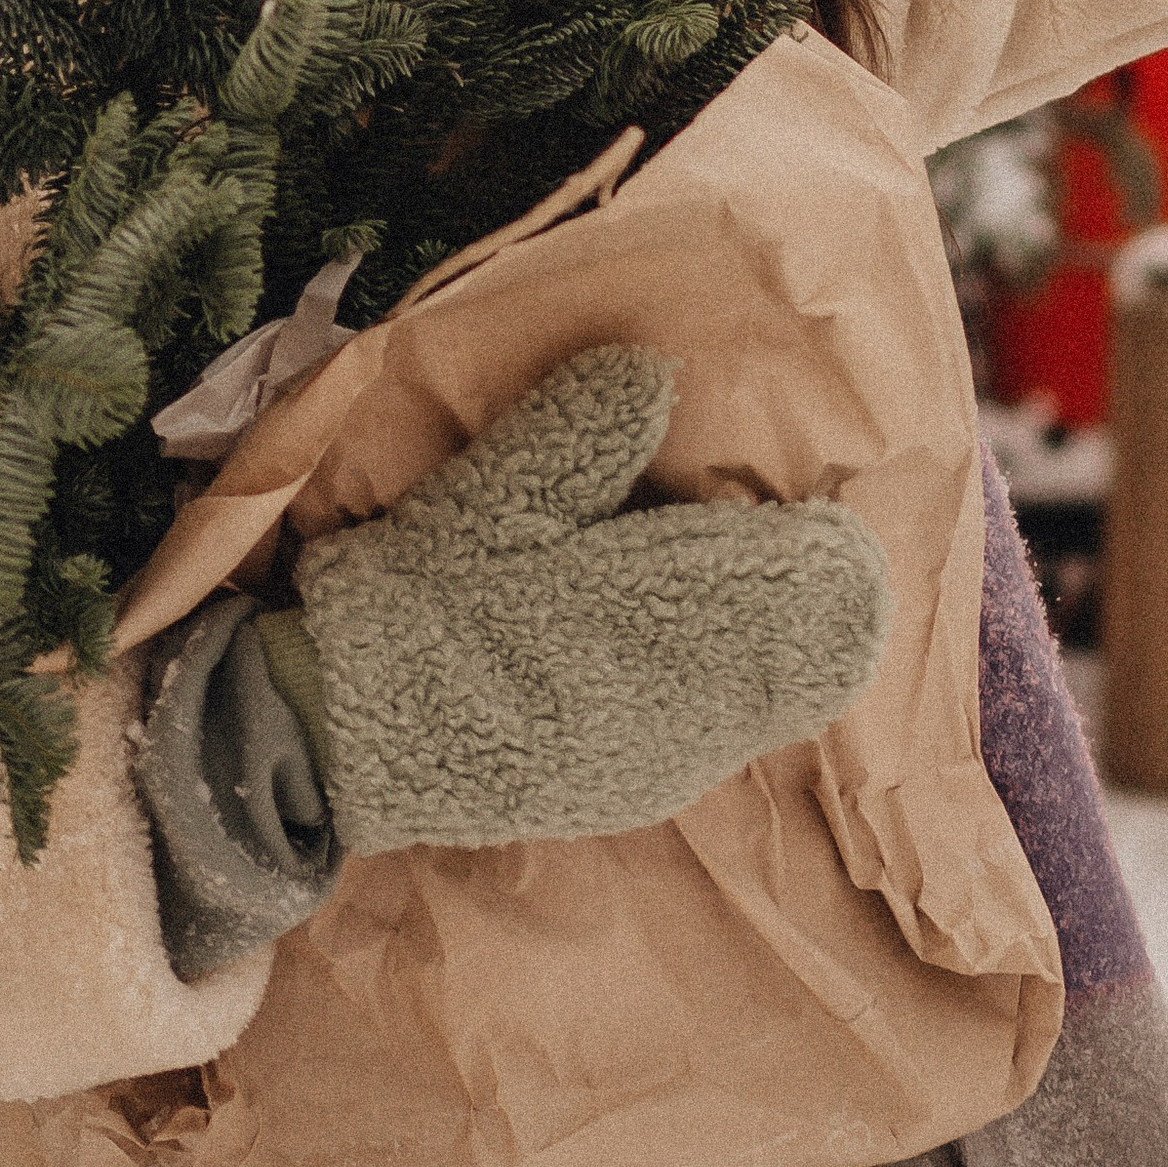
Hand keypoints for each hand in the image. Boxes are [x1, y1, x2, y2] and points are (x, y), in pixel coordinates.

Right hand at [261, 343, 890, 856]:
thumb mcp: (500, 489)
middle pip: (826, 645)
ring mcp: (670, 764)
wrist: (338, 735)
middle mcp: (700, 711)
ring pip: (781, 693)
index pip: (829, 582)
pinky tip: (667, 642)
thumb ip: (587, 427)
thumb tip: (653, 371)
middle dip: (812, 586)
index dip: (825, 532)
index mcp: (682, 621)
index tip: (796, 493)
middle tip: (767, 531)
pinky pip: (726, 730)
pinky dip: (724, 679)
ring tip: (716, 579)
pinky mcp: (633, 795)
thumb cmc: (424, 599)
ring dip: (771, 635)